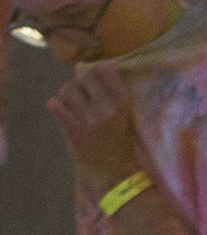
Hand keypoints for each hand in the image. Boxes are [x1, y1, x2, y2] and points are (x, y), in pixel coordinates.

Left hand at [47, 67, 143, 183]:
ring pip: (68, 88)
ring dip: (67, 94)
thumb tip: (91, 68)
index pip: (106, 71)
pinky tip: (59, 108)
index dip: (97, 71)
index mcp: (123, 103)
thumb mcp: (123, 113)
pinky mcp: (71, 127)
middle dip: (82, 83)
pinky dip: (56, 104)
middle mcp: (106, 108)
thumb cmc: (116, 136)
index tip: (95, 79)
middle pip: (86, 77)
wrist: (108, 166)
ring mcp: (88, 118)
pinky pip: (55, 104)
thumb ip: (111, 92)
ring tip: (72, 104)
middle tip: (83, 94)